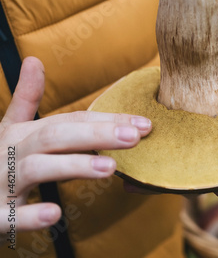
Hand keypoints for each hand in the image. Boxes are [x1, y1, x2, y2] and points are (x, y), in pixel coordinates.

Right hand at [0, 57, 151, 242]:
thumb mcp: (7, 129)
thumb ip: (25, 100)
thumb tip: (34, 61)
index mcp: (20, 133)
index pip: (69, 121)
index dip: (105, 119)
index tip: (143, 123)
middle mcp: (10, 153)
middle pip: (55, 136)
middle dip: (96, 134)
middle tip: (134, 136)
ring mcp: (0, 183)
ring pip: (35, 169)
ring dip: (72, 166)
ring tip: (109, 168)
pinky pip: (9, 217)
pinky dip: (29, 216)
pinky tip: (54, 214)